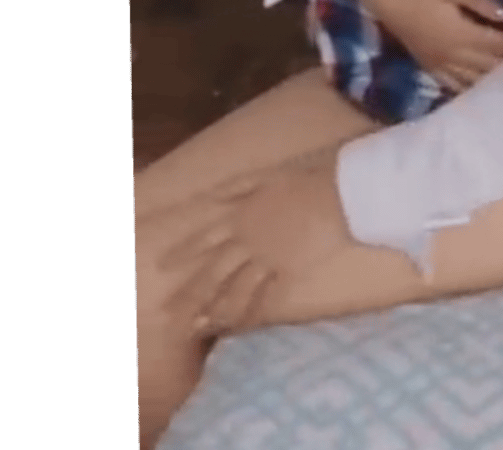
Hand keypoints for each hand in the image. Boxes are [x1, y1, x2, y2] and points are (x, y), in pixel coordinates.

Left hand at [159, 145, 349, 334]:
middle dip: (190, 295)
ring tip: (202, 327)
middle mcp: (249, 241)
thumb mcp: (265, 174)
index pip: (205, 237)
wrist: (339, 194)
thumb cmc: (305, 179)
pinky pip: (266, 295)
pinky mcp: (290, 270)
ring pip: (236, 289)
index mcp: (241, 215)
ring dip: (217, 309)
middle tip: (170, 315)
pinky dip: (253, 311)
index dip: (184, 251)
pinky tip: (243, 324)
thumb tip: (212, 196)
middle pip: (214, 272)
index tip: (163, 266)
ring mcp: (269, 259)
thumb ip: (237, 187)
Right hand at [341, 0, 502, 92]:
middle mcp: (450, 55)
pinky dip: (471, 88)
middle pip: (489, 67)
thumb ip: (479, 3)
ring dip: (494, 81)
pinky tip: (483, 92)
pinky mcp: (428, 65)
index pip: (497, 45)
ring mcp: (437, 63)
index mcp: (459, 35)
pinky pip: (453, 84)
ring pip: (473, 80)